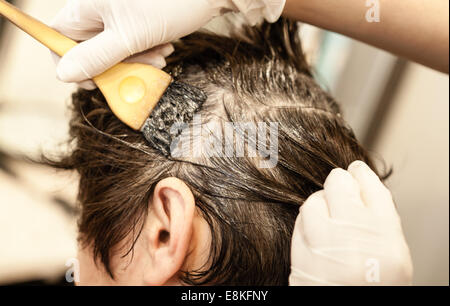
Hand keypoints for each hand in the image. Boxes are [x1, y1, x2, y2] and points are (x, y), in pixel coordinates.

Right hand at [51, 0, 285, 84]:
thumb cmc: (169, 5)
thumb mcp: (130, 37)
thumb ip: (96, 58)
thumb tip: (64, 76)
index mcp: (86, 6)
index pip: (59, 37)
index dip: (71, 64)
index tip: (94, 82)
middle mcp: (98, 9)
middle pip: (90, 49)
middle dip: (116, 65)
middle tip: (140, 69)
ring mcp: (118, 14)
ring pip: (114, 50)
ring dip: (136, 61)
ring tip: (160, 55)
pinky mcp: (137, 20)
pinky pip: (132, 44)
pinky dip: (147, 51)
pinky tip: (164, 47)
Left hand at [289, 161, 412, 285]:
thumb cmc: (374, 286)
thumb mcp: (392, 254)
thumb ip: (378, 218)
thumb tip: (360, 183)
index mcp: (385, 237)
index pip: (371, 188)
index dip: (360, 174)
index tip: (355, 170)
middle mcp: (354, 239)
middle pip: (338, 184)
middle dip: (338, 184)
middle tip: (340, 189)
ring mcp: (324, 246)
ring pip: (314, 201)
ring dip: (320, 204)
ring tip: (328, 218)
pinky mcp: (300, 256)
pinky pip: (299, 223)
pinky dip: (306, 223)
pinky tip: (316, 233)